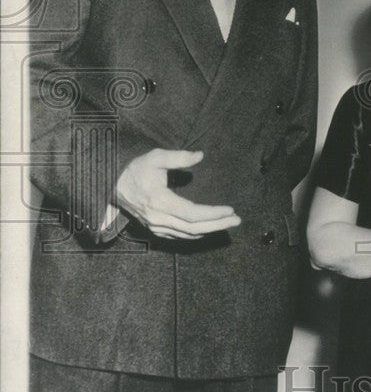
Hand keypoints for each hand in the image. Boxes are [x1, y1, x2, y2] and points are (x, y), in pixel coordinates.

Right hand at [115, 149, 240, 239]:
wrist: (113, 187)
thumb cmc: (136, 170)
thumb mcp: (155, 157)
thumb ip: (178, 157)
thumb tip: (200, 155)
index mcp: (160, 201)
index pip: (192, 213)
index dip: (213, 214)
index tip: (230, 209)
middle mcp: (158, 218)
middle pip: (194, 228)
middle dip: (218, 225)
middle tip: (237, 219)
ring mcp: (156, 226)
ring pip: (188, 234)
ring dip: (211, 230)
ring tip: (228, 223)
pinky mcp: (156, 230)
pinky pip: (180, 236)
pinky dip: (197, 233)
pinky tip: (209, 228)